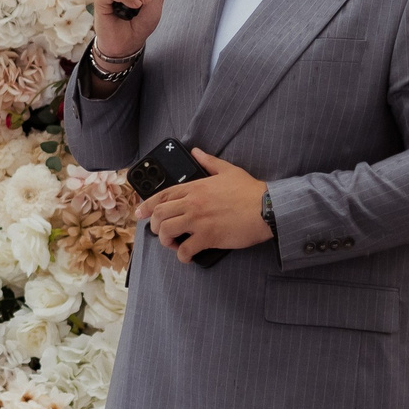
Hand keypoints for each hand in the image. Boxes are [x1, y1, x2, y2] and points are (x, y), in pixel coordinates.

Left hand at [135, 149, 271, 262]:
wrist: (268, 208)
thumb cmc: (251, 190)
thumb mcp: (228, 170)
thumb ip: (209, 161)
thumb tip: (196, 151)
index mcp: (195, 188)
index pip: (162, 195)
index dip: (147, 205)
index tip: (139, 213)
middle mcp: (192, 203)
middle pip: (160, 214)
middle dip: (155, 225)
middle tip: (160, 232)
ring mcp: (199, 220)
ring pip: (167, 231)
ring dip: (166, 240)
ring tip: (173, 244)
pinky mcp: (208, 237)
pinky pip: (186, 249)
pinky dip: (182, 255)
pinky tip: (187, 256)